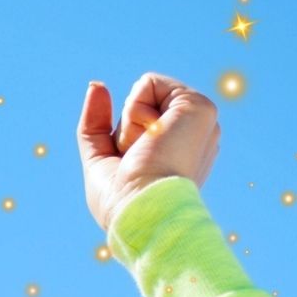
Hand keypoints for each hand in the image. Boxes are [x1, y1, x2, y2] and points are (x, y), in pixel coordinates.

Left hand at [77, 72, 219, 234]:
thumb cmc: (121, 201)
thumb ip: (96, 123)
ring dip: (129, 125)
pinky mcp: (200, 106)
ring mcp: (200, 120)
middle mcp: (194, 134)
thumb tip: (97, 84)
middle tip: (138, 161)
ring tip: (145, 152)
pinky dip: (135, 112)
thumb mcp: (100, 158)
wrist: (141, 213)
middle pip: (138, 106)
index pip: (138, 121)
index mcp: (179, 149)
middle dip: (124, 131)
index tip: (133, 170)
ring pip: (143, 93)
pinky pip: (148, 83)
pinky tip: (150, 139)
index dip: (121, 142)